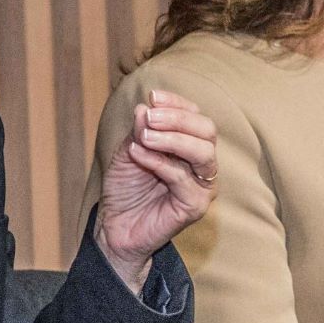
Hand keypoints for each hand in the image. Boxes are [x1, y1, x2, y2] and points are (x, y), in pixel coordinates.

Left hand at [96, 90, 218, 291]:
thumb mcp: (129, 149)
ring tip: (145, 136)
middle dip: (178, 119)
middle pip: (207, 130)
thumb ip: (140, 130)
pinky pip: (182, 177)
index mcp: (190, 146)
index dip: (177, 103)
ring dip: (172, 138)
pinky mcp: (195, 205)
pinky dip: (158, 161)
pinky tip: (138, 154)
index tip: (153, 96)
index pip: (196, 116)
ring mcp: (202, 185)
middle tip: (149, 117)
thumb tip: (146, 107)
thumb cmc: (126, 188)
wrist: (115, 226)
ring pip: (203, 152)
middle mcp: (202, 164)